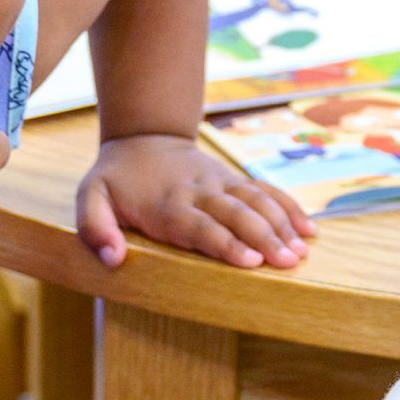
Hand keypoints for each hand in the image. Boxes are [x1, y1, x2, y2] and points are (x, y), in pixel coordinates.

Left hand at [76, 131, 316, 269]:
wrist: (143, 138)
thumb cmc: (116, 179)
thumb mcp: (90, 197)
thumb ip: (95, 227)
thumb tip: (112, 259)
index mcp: (167, 204)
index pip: (200, 227)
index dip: (226, 243)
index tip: (250, 262)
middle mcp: (199, 192)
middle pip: (237, 215)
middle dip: (265, 238)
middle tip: (289, 261)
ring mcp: (221, 183)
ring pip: (257, 201)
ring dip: (282, 225)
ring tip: (303, 250)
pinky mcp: (234, 179)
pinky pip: (265, 191)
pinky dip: (289, 207)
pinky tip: (310, 228)